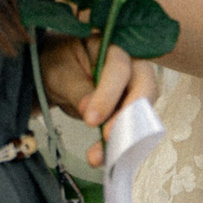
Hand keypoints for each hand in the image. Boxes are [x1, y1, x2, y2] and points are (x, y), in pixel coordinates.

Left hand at [40, 38, 160, 164]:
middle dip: (128, 116)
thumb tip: (91, 111)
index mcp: (113, 46)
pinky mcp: (129, 109)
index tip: (92, 119)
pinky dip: (117, 144)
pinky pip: (131, 127)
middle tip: (108, 138)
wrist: (57, 73)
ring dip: (122, 136)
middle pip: (145, 88)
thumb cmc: (58, 63)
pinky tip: (101, 156)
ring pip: (141, 113)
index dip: (109, 94)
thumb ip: (76, 88)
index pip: (119, 68)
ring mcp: (134, 88)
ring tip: (97, 156)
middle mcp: (132, 65)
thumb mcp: (59, 72)